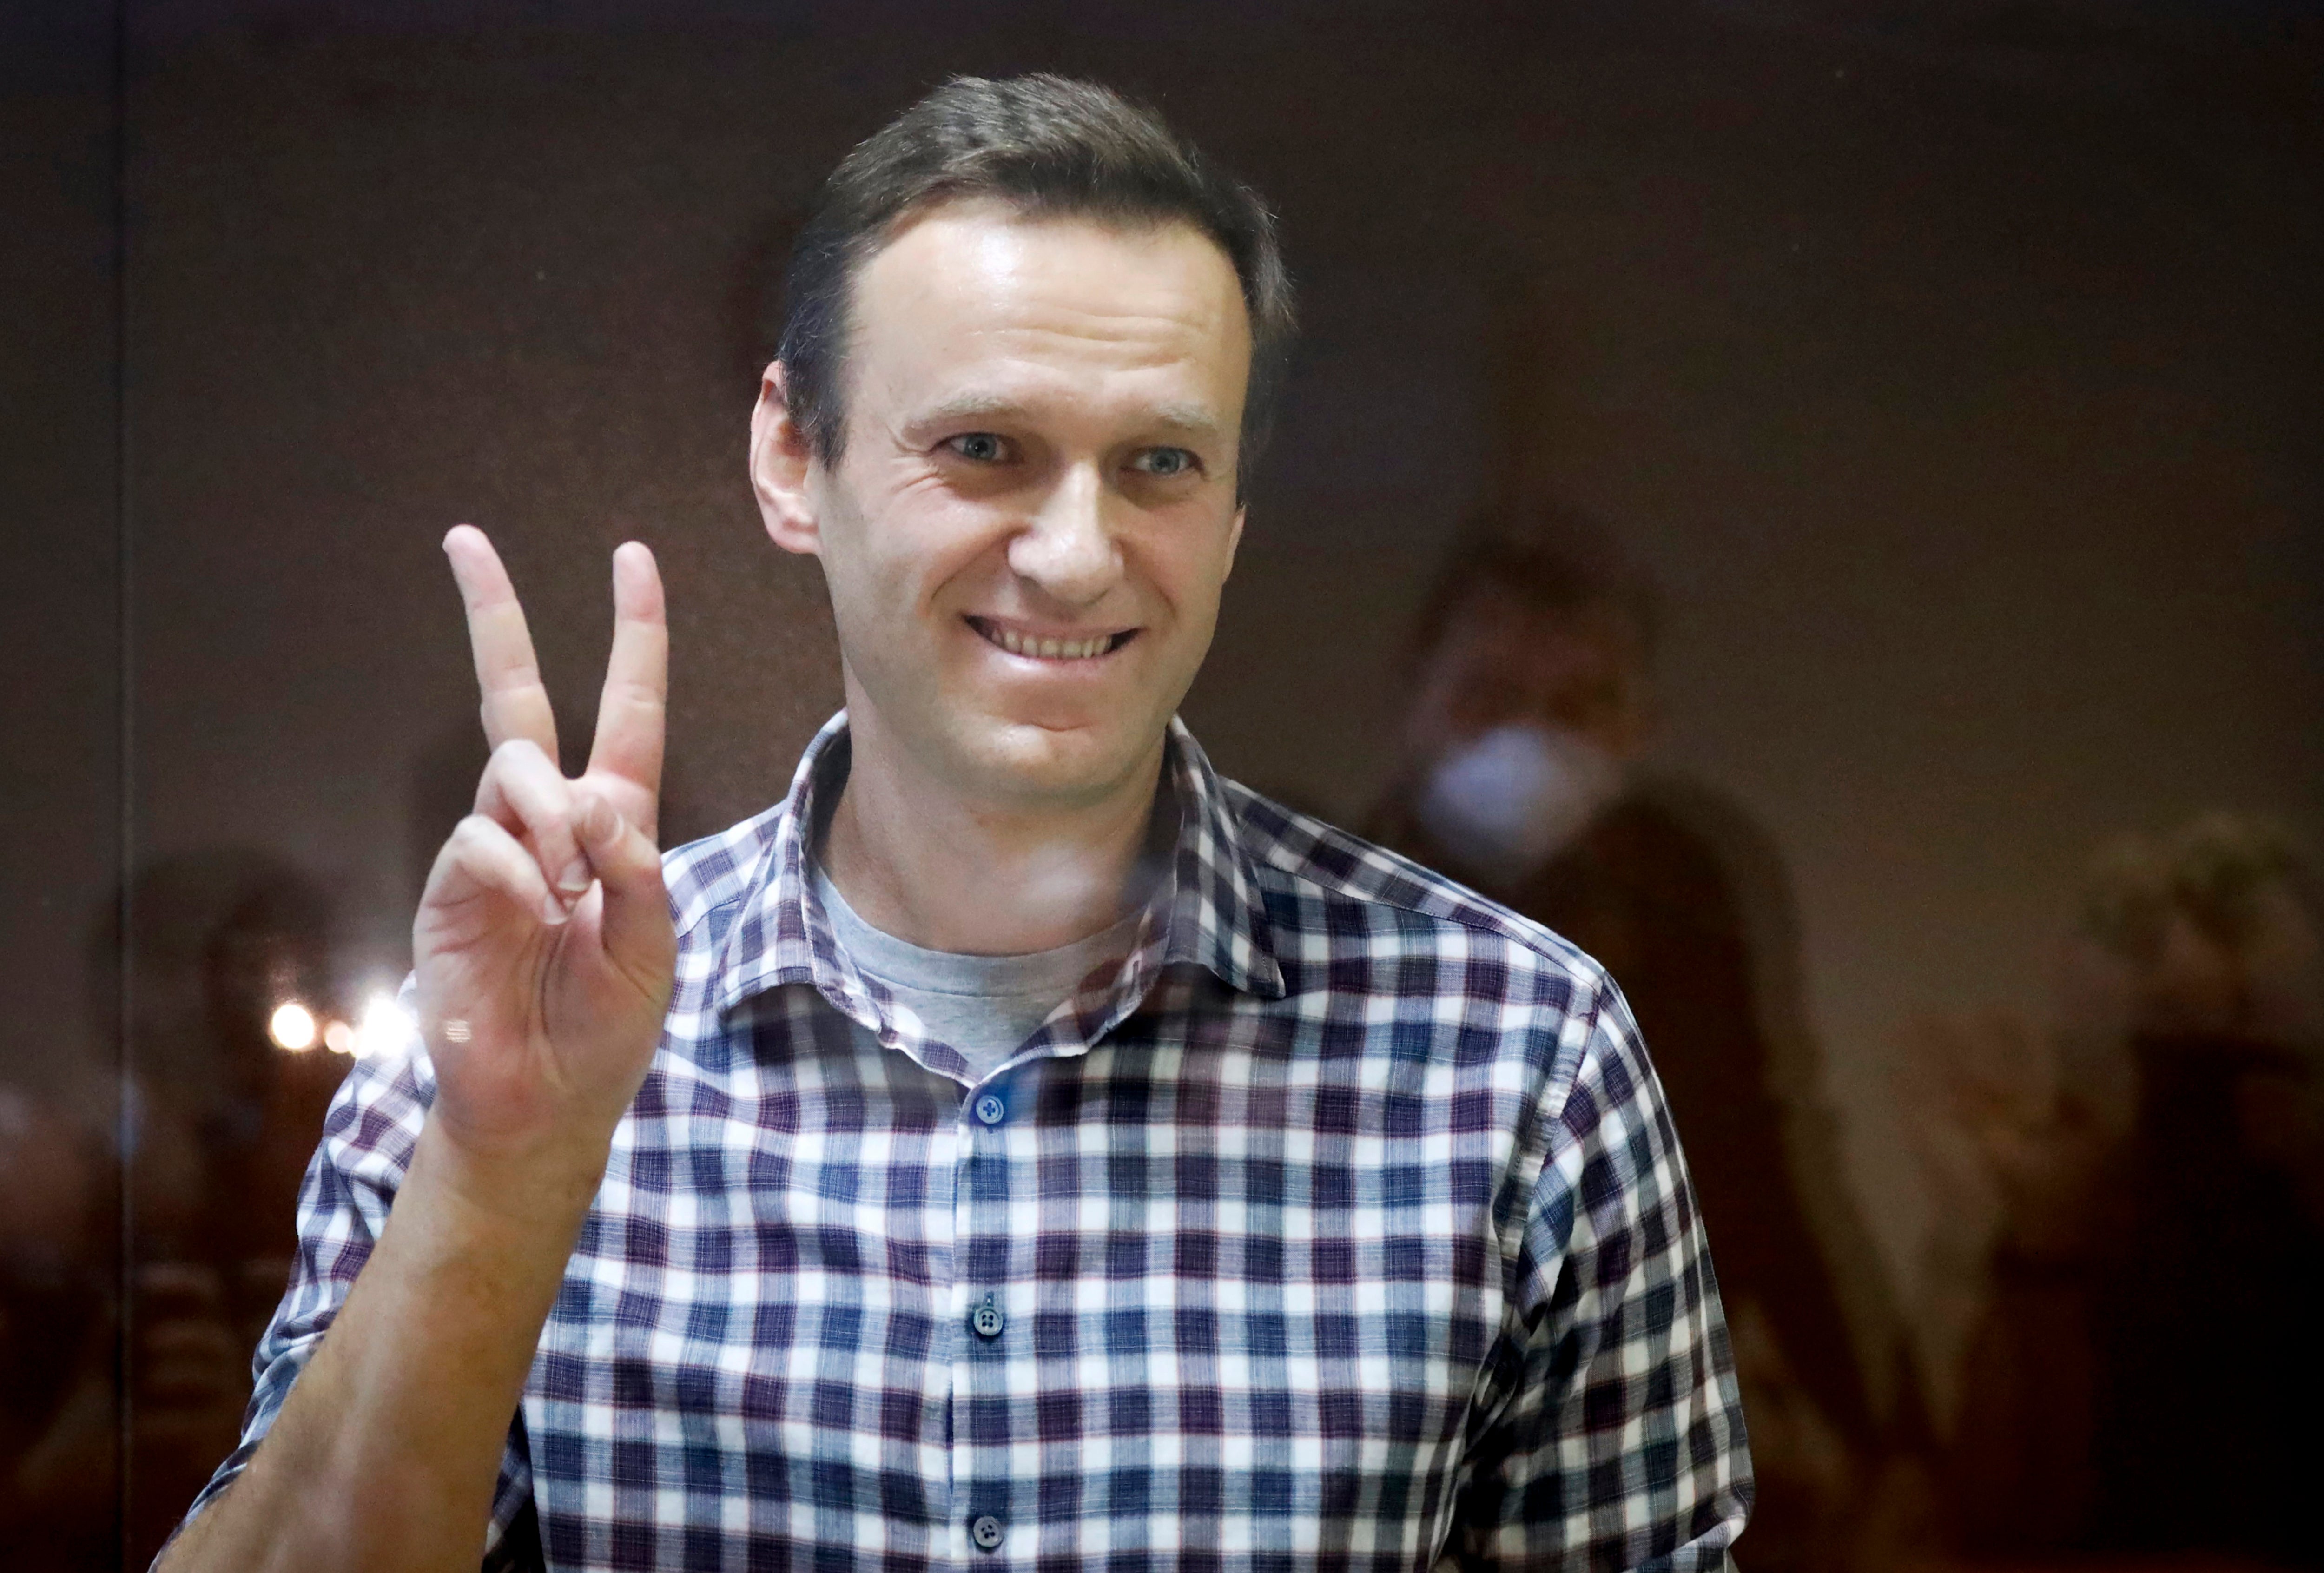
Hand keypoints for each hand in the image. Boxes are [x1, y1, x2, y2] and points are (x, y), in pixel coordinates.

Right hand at [412, 526, 676, 1173]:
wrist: (546, 1100)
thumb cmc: (607, 1023)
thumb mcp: (653, 943)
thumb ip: (635, 866)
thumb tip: (587, 801)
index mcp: (613, 824)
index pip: (625, 710)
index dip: (634, 637)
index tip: (631, 560)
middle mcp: (547, 820)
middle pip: (517, 696)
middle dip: (496, 616)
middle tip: (466, 538)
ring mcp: (493, 848)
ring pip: (512, 767)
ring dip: (551, 810)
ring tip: (569, 882)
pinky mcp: (450, 887)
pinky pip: (481, 841)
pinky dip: (517, 868)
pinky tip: (537, 908)